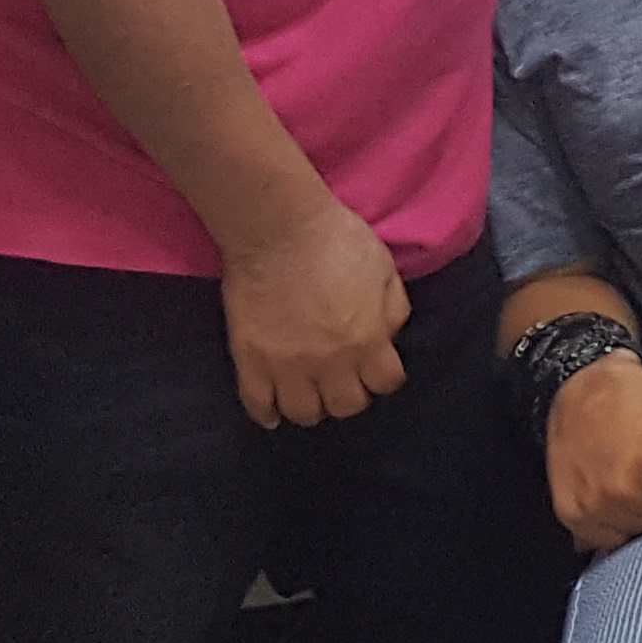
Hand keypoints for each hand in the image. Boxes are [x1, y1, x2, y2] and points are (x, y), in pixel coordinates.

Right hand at [221, 195, 410, 426]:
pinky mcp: (249, 359)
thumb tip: (387, 338)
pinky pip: (257, 404)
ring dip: (311, 406)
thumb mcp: (386, 270)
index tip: (376, 367)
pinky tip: (273, 411)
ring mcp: (286, 365)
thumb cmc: (336, 241)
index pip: (386, 384)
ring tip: (310, 392)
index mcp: (367, 340)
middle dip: (350, 394)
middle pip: (347, 406)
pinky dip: (266, 413)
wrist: (277, 229)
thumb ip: (392, 311)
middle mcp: (329, 362)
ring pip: (304, 413)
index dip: (384, 376)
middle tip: (342, 379)